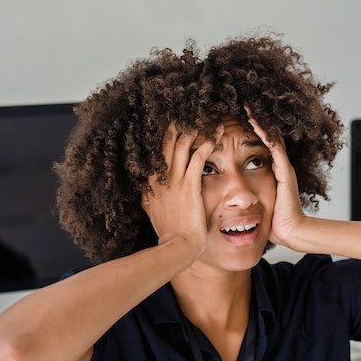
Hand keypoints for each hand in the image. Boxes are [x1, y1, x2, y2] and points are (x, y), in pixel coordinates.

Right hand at [141, 123, 222, 257]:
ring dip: (195, 128)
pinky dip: (207, 143)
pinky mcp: (189, 186)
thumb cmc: (170, 235)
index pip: (158, 152)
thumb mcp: (153, 214)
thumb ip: (148, 201)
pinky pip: (198, 158)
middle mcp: (162, 178)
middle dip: (180, 125)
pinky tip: (216, 133)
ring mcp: (175, 181)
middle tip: (191, 112)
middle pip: (168, 143)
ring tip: (206, 117)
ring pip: (182, 145)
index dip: (167, 137)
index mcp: (153, 184)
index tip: (176, 125)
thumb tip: (143, 194)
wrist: (176, 248)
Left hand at [244, 106, 305, 247]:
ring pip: (270, 137)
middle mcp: (279, 167)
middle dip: (254, 122)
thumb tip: (232, 201)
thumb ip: (249, 199)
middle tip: (241, 105)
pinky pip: (273, 147)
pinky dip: (263, 133)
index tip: (233, 122)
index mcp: (271, 174)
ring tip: (246, 106)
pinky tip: (253, 121)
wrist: (291, 232)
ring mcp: (283, 167)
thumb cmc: (274, 224)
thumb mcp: (257, 207)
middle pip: (266, 137)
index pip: (259, 147)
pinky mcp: (284, 171)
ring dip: (258, 121)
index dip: (248, 134)